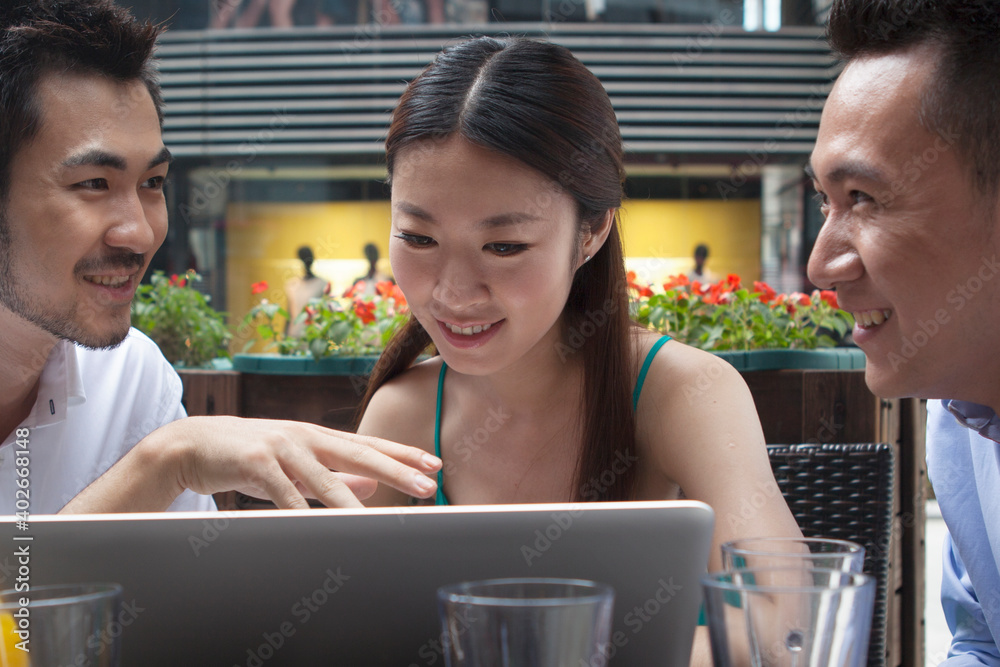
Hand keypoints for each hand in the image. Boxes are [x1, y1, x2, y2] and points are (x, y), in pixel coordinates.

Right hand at [169, 416, 441, 508]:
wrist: (193, 445)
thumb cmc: (250, 458)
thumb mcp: (297, 467)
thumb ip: (334, 477)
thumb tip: (373, 487)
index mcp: (319, 437)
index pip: (369, 446)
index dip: (403, 455)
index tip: (434, 465)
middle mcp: (306, 437)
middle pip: (359, 455)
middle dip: (397, 470)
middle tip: (428, 485)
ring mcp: (281, 446)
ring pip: (325, 478)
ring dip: (353, 502)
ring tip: (379, 520)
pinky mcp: (255, 461)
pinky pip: (283, 492)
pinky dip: (301, 510)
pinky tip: (319, 525)